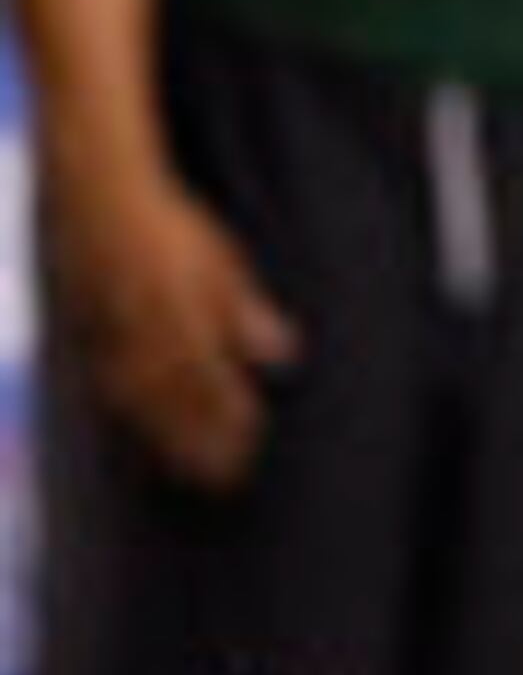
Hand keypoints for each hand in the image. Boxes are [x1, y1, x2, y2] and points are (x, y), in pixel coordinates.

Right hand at [62, 174, 298, 488]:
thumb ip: (244, 311)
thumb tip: (282, 356)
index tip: (253, 445)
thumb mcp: (219, 260)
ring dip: (165, 441)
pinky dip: (128, 418)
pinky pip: (107, 386)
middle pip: (177, 400)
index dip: (233, 416)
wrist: (99, 195)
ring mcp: (111, 334)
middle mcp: (144, 328)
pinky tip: (143, 438)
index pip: (213, 377)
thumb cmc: (170, 226)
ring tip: (187, 473)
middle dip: (201, 443)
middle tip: (225, 480)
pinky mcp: (89, 334)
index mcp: (182, 309)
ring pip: (140, 400)